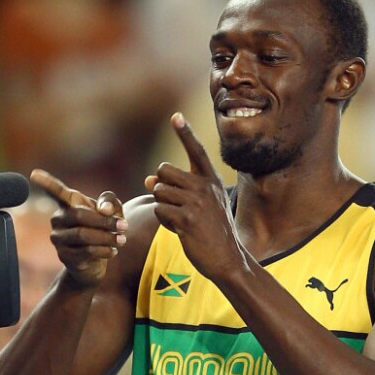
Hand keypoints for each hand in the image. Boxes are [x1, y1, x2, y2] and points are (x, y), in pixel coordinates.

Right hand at [30, 169, 126, 286]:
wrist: (95, 263)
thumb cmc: (101, 231)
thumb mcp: (111, 213)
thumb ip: (111, 203)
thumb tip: (105, 209)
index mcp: (68, 204)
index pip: (56, 192)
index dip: (46, 183)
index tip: (34, 174)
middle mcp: (58, 220)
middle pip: (78, 215)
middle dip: (104, 221)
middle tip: (124, 226)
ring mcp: (58, 239)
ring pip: (83, 235)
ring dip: (107, 237)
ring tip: (122, 240)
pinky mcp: (64, 256)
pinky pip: (86, 251)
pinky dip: (104, 250)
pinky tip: (114, 251)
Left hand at [145, 112, 242, 280]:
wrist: (227, 258)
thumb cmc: (211, 231)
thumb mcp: (201, 205)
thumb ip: (177, 189)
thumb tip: (148, 179)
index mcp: (210, 180)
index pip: (196, 151)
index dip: (184, 133)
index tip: (175, 116)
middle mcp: (204, 186)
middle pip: (164, 169)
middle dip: (161, 186)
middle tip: (174, 204)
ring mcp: (196, 202)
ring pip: (159, 190)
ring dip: (161, 205)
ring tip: (178, 218)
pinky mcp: (186, 219)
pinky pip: (159, 209)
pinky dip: (162, 220)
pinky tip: (177, 228)